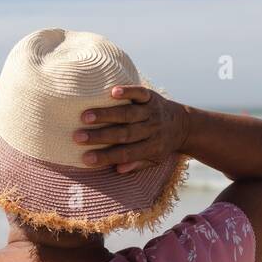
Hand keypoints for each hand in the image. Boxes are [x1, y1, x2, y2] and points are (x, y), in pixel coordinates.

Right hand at [73, 86, 189, 173]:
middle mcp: (151, 129)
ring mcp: (151, 112)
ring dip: (106, 114)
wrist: (183, 125)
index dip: (105, 157)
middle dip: (100, 136)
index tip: (85, 158)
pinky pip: (140, 93)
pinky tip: (112, 91)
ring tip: (85, 116)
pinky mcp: (152, 97)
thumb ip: (136, 165)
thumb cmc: (161, 146)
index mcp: (151, 147)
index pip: (126, 153)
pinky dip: (128, 91)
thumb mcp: (154, 161)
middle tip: (77, 137)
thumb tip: (118, 169)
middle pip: (124, 133)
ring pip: (128, 113)